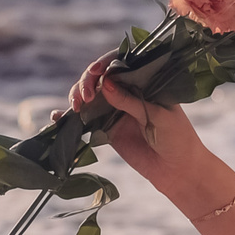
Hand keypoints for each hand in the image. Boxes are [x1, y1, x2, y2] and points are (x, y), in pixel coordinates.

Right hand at [69, 52, 199, 187]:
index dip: (104, 64)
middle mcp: (127, 92)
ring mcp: (115, 110)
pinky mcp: (106, 129)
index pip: (120, 64)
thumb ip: (131, 101)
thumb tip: (105, 84)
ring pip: (89, 96)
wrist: (177, 171)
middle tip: (85, 98)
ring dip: (77, 96)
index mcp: (144, 82)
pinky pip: (85, 120)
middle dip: (87, 83)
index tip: (95, 71)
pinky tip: (58, 116)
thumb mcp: (157, 116)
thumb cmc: (176, 138)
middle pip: (99, 78)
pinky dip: (70, 118)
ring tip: (75, 106)